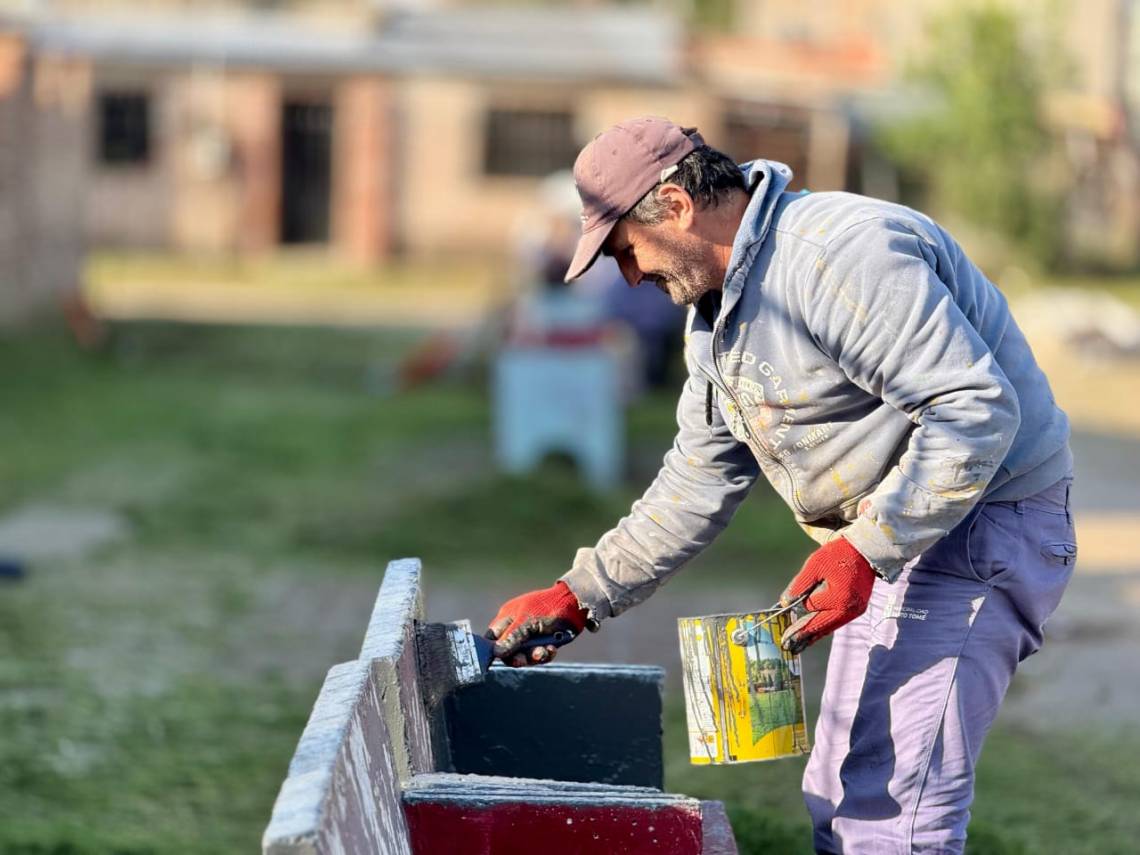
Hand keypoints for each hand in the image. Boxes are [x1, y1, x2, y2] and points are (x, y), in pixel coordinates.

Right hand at [485, 581, 589, 666]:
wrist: (575, 605)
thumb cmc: (547, 607)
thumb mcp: (527, 622)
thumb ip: (512, 637)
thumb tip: (496, 652)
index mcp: (507, 618)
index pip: (492, 638)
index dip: (494, 650)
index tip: (502, 657)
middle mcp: (516, 628)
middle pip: (509, 652)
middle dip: (518, 656)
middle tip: (525, 658)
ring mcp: (530, 636)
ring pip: (524, 656)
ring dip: (534, 656)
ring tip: (544, 651)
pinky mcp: (543, 642)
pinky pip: (538, 655)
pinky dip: (545, 654)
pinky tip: (552, 649)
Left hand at [779, 537, 875, 653]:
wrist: (866, 551)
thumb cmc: (838, 555)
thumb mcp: (815, 565)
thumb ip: (800, 584)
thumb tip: (785, 602)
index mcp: (839, 597)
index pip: (812, 606)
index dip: (799, 603)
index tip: (783, 610)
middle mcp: (849, 609)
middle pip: (821, 625)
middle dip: (803, 635)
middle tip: (787, 646)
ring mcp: (855, 611)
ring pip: (830, 626)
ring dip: (813, 635)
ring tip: (798, 645)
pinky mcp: (857, 610)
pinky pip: (837, 621)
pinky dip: (824, 627)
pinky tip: (814, 634)